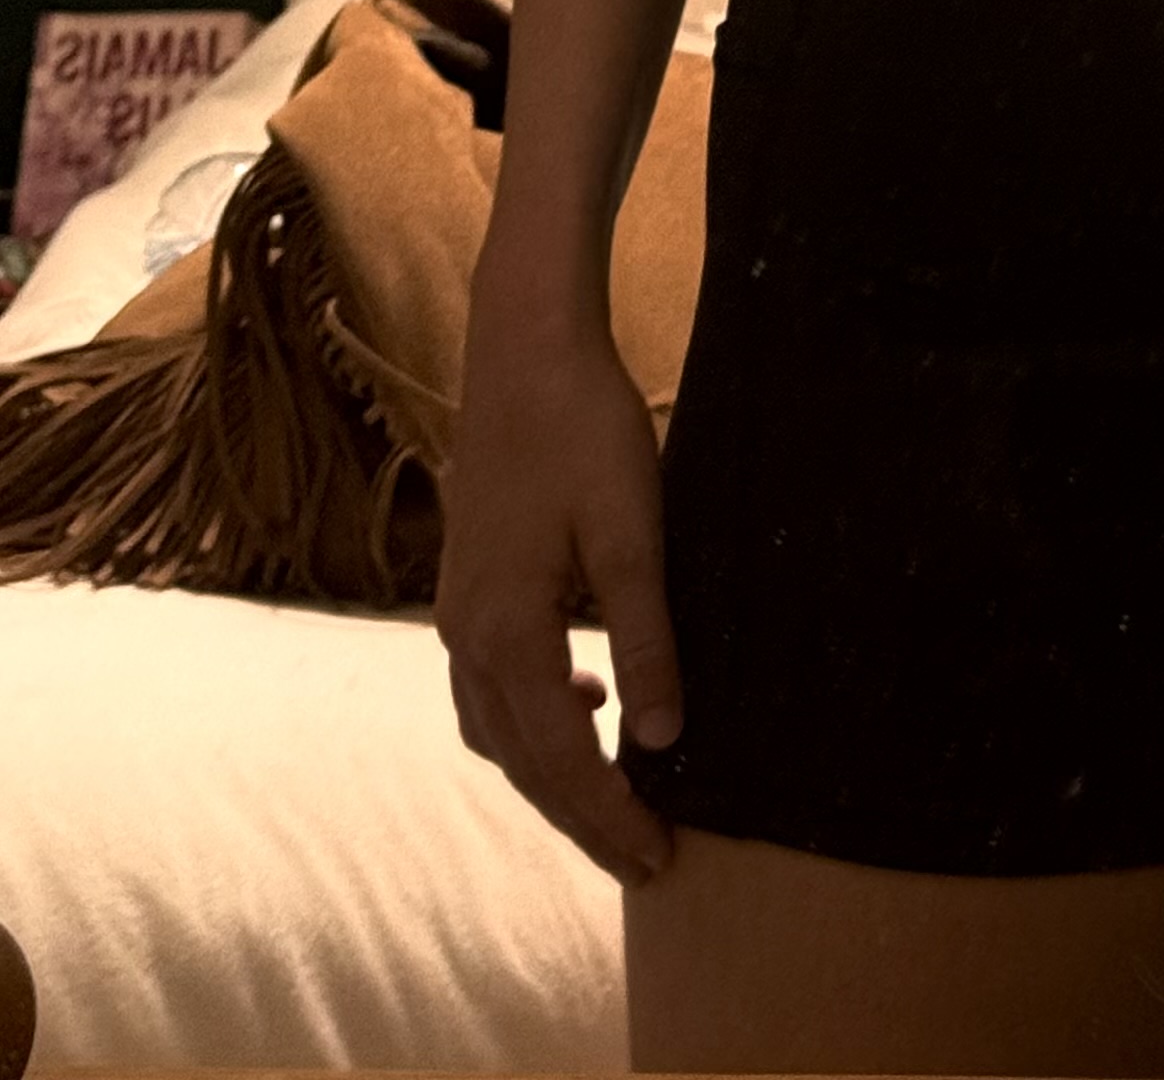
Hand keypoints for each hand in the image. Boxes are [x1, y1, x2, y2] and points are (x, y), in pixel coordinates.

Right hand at [435, 295, 682, 885]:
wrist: (523, 348)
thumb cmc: (584, 429)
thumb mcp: (634, 532)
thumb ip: (646, 638)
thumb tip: (660, 738)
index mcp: (507, 634)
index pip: (562, 760)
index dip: (609, 817)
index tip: (660, 859)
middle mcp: (468, 638)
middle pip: (523, 761)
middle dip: (582, 815)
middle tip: (645, 858)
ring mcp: (458, 612)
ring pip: (499, 731)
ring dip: (552, 773)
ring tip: (615, 797)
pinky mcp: (467, 584)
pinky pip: (490, 686)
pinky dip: (531, 719)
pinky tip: (582, 699)